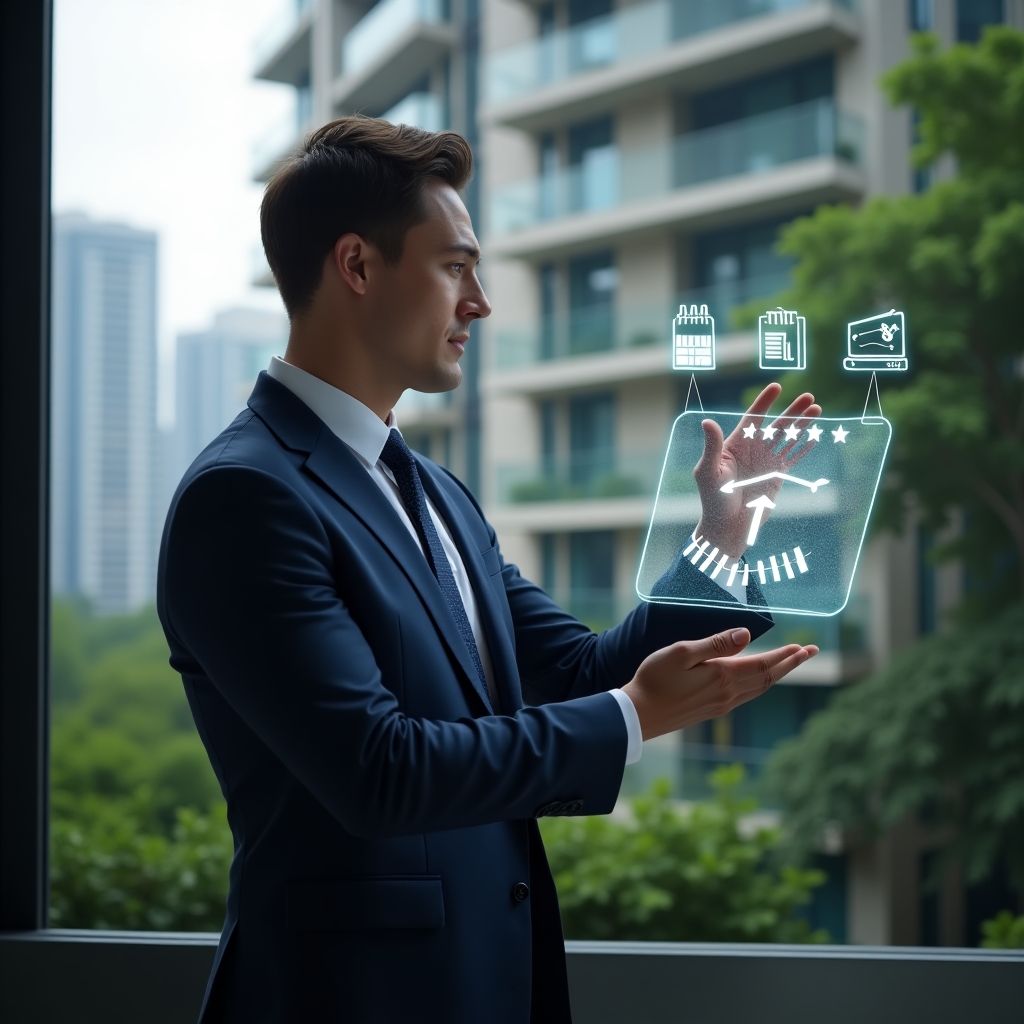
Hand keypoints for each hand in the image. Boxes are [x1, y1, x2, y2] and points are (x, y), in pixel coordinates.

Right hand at [621, 628, 817, 740]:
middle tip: (810, 652)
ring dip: (777, 675)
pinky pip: (745, 696)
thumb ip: (714, 644)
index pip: (763, 665)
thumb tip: (746, 635)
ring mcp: (720, 705)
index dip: (785, 656)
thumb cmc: (654, 679)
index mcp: (722, 676)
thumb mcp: (681, 653)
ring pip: (758, 689)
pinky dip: (760, 685)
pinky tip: (758, 681)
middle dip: (790, 664)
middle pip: (767, 679)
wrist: (638, 715)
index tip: (804, 647)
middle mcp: (727, 694)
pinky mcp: (711, 710)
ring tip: (790, 664)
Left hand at [693, 383, 820, 557]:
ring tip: (817, 409)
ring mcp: (767, 461)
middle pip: (776, 424)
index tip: (776, 387)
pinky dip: (804, 448)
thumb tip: (707, 421)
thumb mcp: (709, 471)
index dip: (764, 402)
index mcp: (736, 444)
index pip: (753, 417)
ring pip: (788, 437)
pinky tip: (816, 436)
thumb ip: (712, 446)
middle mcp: (753, 448)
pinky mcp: (777, 475)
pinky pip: (793, 457)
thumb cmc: (713, 499)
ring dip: (802, 424)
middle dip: (792, 410)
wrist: (727, 525)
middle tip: (809, 397)